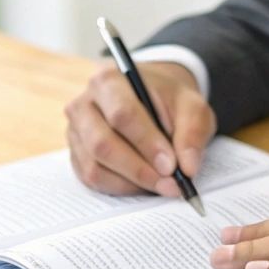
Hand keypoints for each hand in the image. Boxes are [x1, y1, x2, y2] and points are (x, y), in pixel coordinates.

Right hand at [64, 61, 215, 197]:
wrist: (150, 98)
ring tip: (161, 184)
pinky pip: (92, 179)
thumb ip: (192, 133)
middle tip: (170, 184)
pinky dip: (121, 188)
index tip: (171, 166)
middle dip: (139, 169)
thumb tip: (188, 168)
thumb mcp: (192, 107)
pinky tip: (143, 183)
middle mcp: (83, 104)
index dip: (147, 143)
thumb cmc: (168, 101)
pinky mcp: (76, 154)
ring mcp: (76, 131)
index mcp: (109, 80)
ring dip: (131, 183)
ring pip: (95, 167)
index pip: (122, 115)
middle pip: (102, 144)